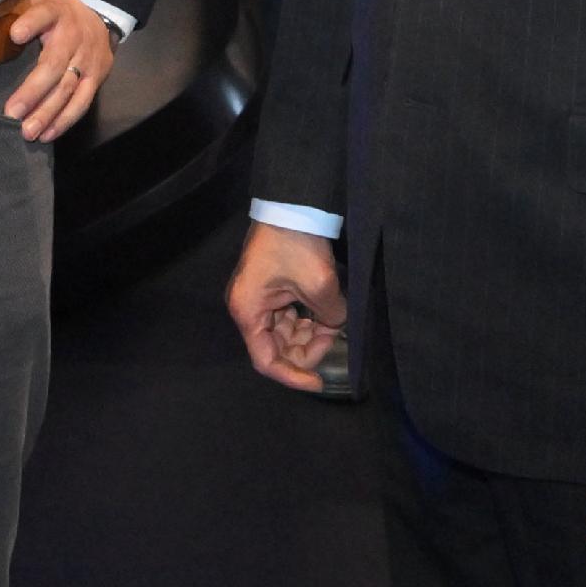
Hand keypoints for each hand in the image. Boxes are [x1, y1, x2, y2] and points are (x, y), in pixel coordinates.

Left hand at [0, 0, 113, 141]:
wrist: (98, 13)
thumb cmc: (55, 12)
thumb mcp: (37, 0)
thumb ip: (18, 12)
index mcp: (55, 12)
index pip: (43, 15)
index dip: (30, 24)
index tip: (15, 35)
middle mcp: (74, 36)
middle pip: (53, 66)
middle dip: (33, 92)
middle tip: (11, 114)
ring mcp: (88, 58)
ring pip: (68, 89)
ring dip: (47, 113)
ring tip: (28, 132)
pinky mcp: (98, 76)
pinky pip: (82, 102)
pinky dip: (65, 120)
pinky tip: (47, 134)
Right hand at [227, 222, 344, 391]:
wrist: (292, 205)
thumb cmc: (297, 244)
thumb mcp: (320, 284)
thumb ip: (331, 316)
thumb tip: (336, 325)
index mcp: (249, 312)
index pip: (266, 361)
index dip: (293, 375)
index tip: (318, 382)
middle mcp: (249, 309)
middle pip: (276, 348)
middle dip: (307, 349)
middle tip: (334, 338)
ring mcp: (259, 298)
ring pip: (285, 333)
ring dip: (310, 334)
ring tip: (335, 323)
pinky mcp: (272, 289)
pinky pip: (288, 316)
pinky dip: (308, 320)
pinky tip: (327, 315)